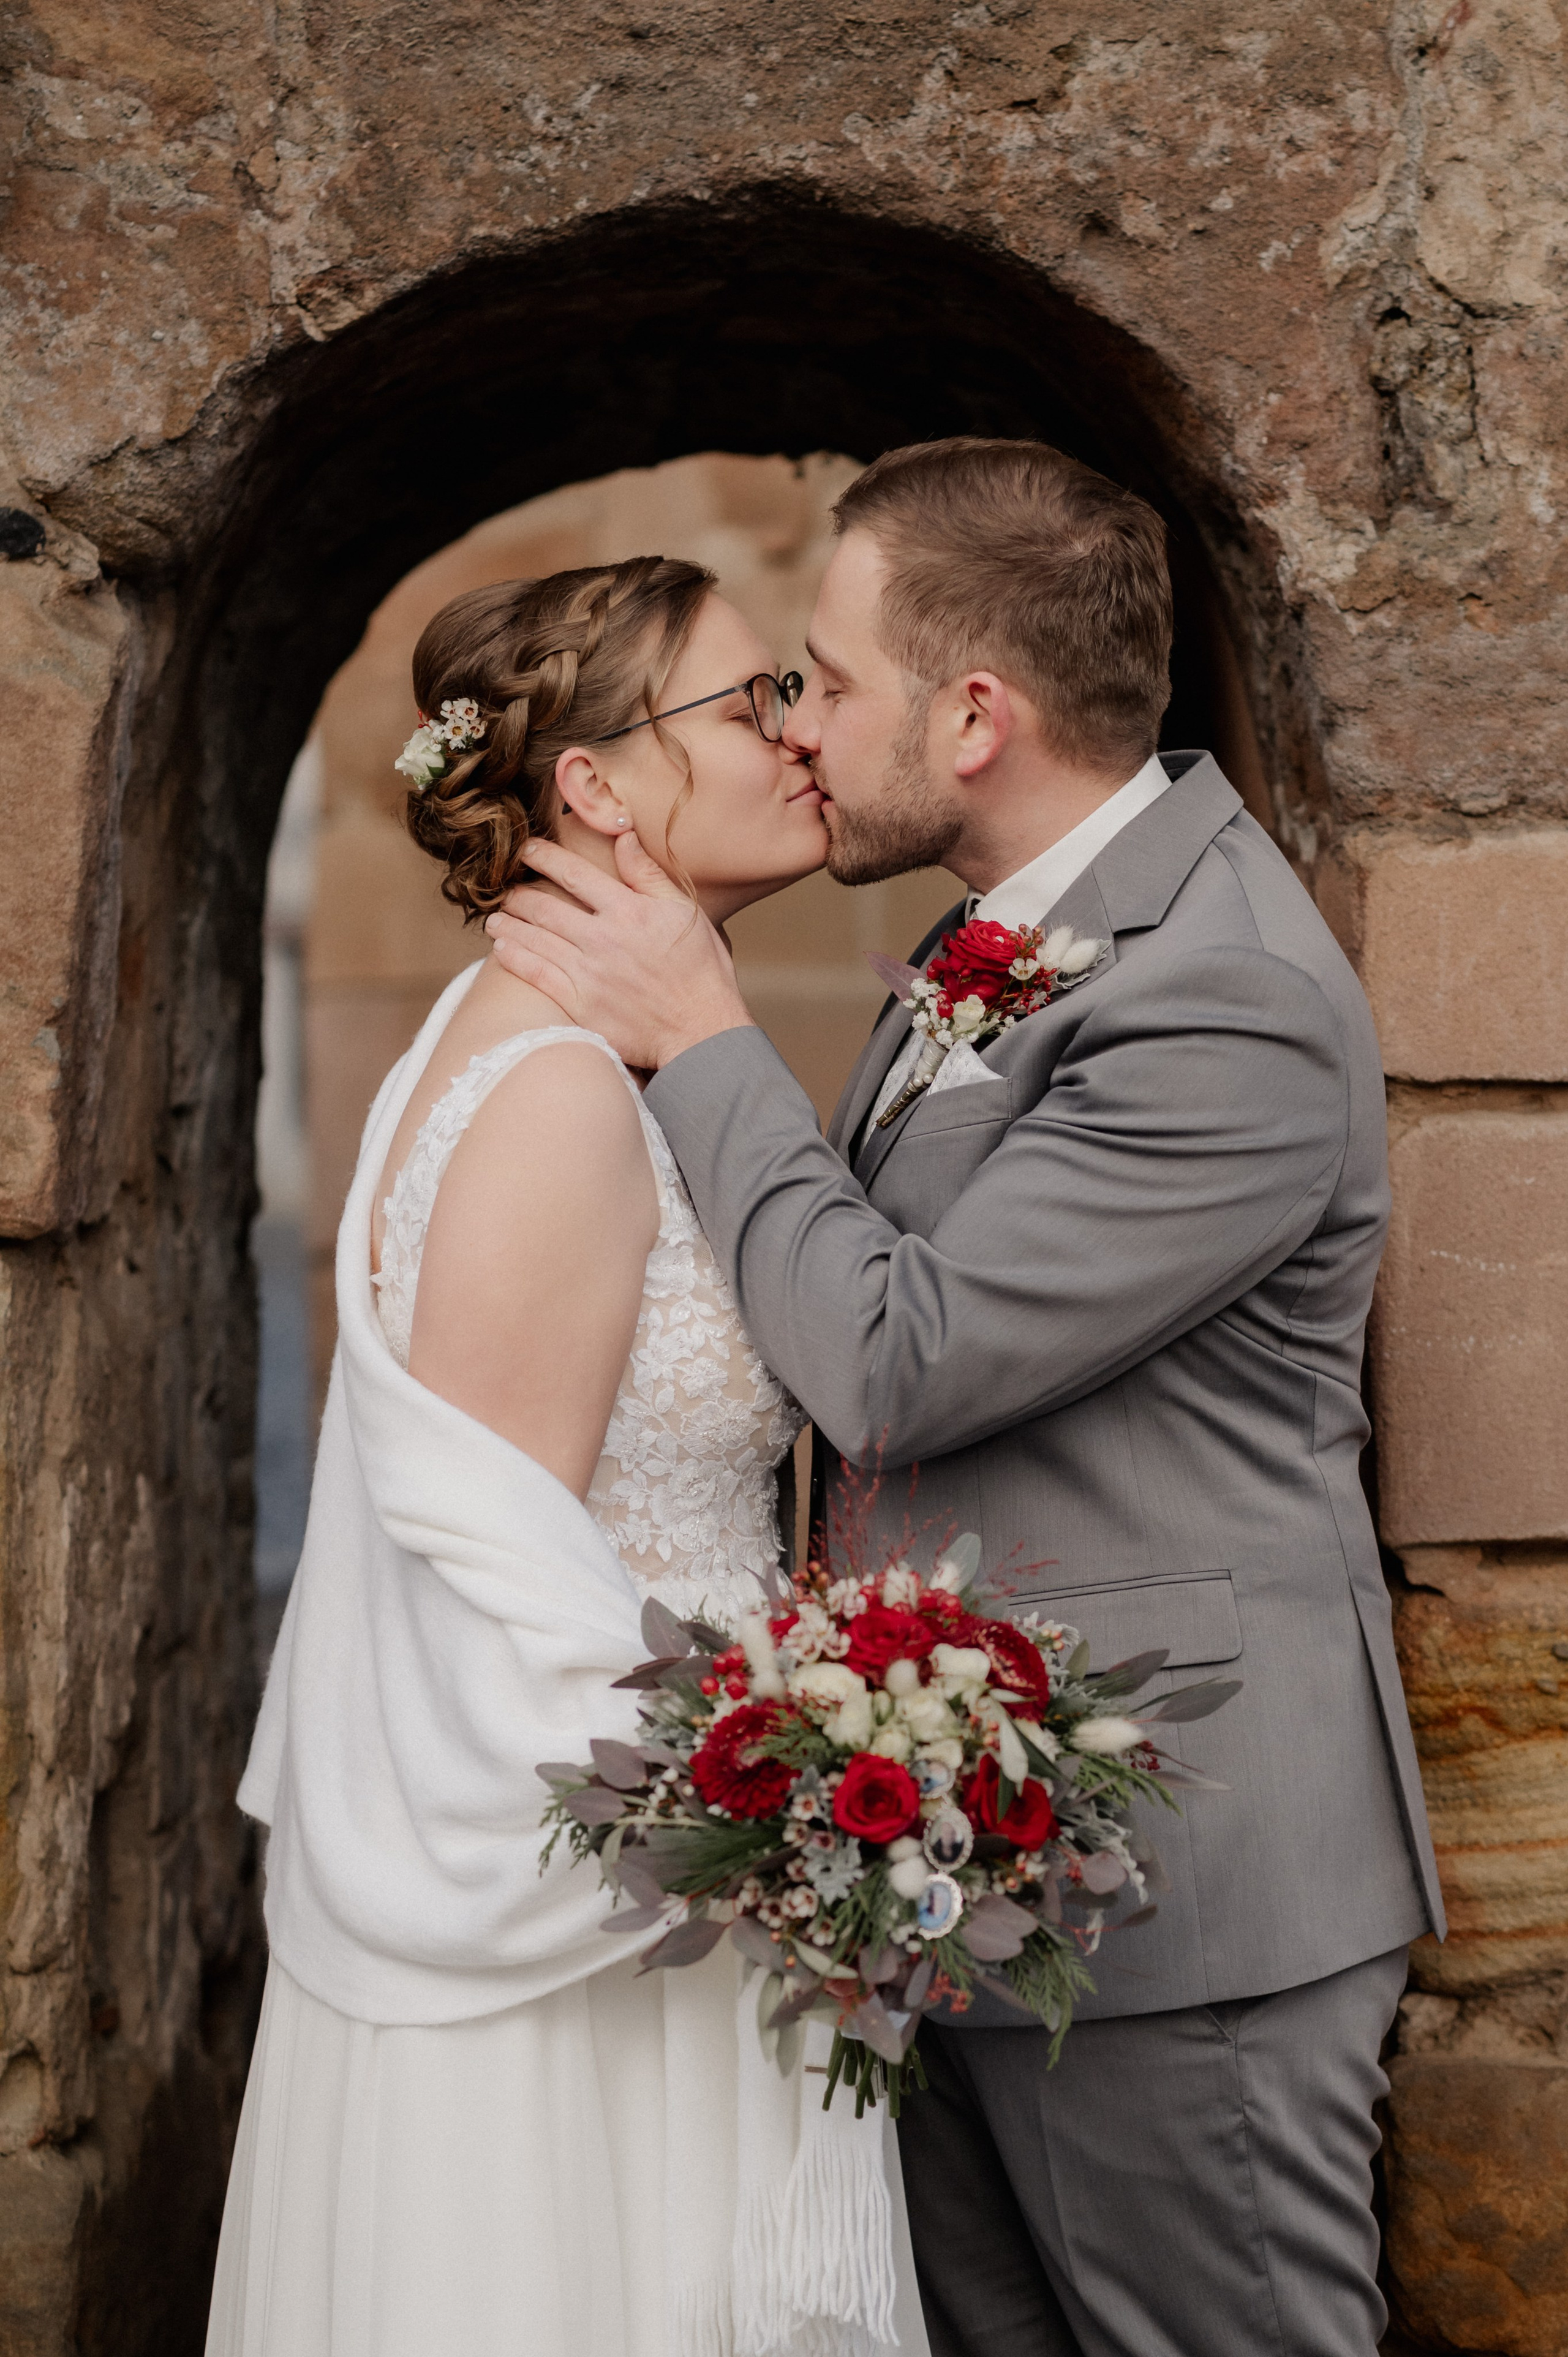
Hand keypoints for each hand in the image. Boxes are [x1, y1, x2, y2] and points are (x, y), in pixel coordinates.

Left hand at [484, 832, 755, 1069]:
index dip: (544, 856)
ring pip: (534, 938)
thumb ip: (648, 874)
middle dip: (518, 893)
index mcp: (629, 910)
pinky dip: (514, 956)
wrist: (700, 1030)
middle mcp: (603, 938)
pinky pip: (536, 973)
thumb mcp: (684, 912)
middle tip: (504, 889)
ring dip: (508, 923)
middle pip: (545, 906)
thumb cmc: (699, 970)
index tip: (526, 849)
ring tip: (494, 917)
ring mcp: (588, 972)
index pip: (574, 873)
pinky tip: (501, 947)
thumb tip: (623, 837)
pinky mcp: (580, 1004)